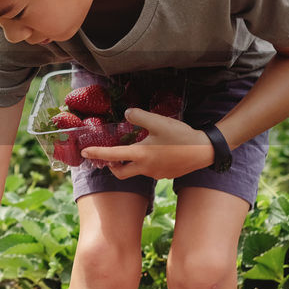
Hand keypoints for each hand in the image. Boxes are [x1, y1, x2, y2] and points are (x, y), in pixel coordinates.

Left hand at [79, 108, 215, 179]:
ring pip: (135, 172)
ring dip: (129, 164)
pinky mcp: (165, 174)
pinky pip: (149, 170)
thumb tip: (127, 113)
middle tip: (108, 158)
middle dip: (112, 167)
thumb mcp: (158, 122)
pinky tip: (153, 152)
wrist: (204, 150)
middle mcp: (145, 168)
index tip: (84, 153)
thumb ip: (139, 116)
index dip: (97, 153)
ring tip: (133, 149)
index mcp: (141, 155)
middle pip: (121, 173)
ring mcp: (155, 174)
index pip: (112, 155)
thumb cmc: (181, 136)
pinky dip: (144, 163)